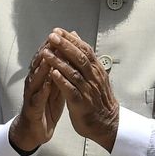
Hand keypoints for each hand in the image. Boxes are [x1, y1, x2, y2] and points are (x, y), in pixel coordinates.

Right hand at [9, 37, 65, 153]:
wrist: (34, 130)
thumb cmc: (45, 106)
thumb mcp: (55, 86)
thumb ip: (60, 71)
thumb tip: (67, 55)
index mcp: (41, 76)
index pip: (46, 57)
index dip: (53, 45)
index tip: (61, 33)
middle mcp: (34, 82)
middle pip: (39, 63)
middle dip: (46, 50)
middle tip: (53, 38)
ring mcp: (32, 95)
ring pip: (36, 78)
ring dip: (41, 67)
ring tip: (48, 56)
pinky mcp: (32, 108)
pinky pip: (37, 98)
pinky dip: (42, 90)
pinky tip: (47, 84)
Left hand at [45, 28, 118, 150]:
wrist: (107, 124)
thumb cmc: (98, 98)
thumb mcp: (94, 75)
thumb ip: (84, 56)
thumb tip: (76, 37)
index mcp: (96, 70)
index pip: (84, 50)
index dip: (71, 40)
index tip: (58, 31)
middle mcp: (93, 78)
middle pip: (79, 58)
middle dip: (65, 46)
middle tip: (52, 36)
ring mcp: (88, 90)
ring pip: (74, 73)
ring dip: (59, 62)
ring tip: (47, 52)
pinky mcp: (81, 103)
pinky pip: (71, 90)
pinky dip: (62, 81)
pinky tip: (53, 73)